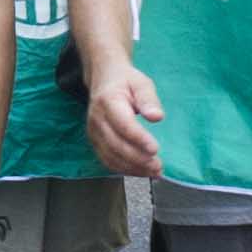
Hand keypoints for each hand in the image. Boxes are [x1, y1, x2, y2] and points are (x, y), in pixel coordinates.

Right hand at [85, 63, 164, 179]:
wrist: (104, 80)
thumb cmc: (126, 82)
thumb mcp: (141, 83)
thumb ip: (149, 100)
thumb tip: (157, 117)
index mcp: (108, 101)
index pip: (123, 124)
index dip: (139, 138)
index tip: (155, 149)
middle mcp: (97, 119)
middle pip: (116, 144)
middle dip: (138, 158)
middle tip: (158, 165)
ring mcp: (94, 133)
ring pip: (111, 156)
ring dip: (133, 168)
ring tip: (153, 171)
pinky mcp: (95, 142)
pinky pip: (108, 160)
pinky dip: (125, 169)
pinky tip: (141, 172)